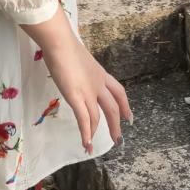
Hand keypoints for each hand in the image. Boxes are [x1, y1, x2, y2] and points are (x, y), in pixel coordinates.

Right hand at [26, 12, 131, 152]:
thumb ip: (80, 68)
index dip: (125, 105)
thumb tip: (74, 70)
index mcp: (100, 74)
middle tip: (117, 139)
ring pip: (98, 116)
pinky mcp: (76, 97)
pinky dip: (85, 133)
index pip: (118, 92)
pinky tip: (85, 144)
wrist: (60, 42)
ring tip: (92, 147)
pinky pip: (84, 119)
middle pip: (112, 107)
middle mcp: (98, 84)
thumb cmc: (64, 45)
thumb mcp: (78, 58)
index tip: (128, 117)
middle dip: (115, 124)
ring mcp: (88, 91)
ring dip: (96, 133)